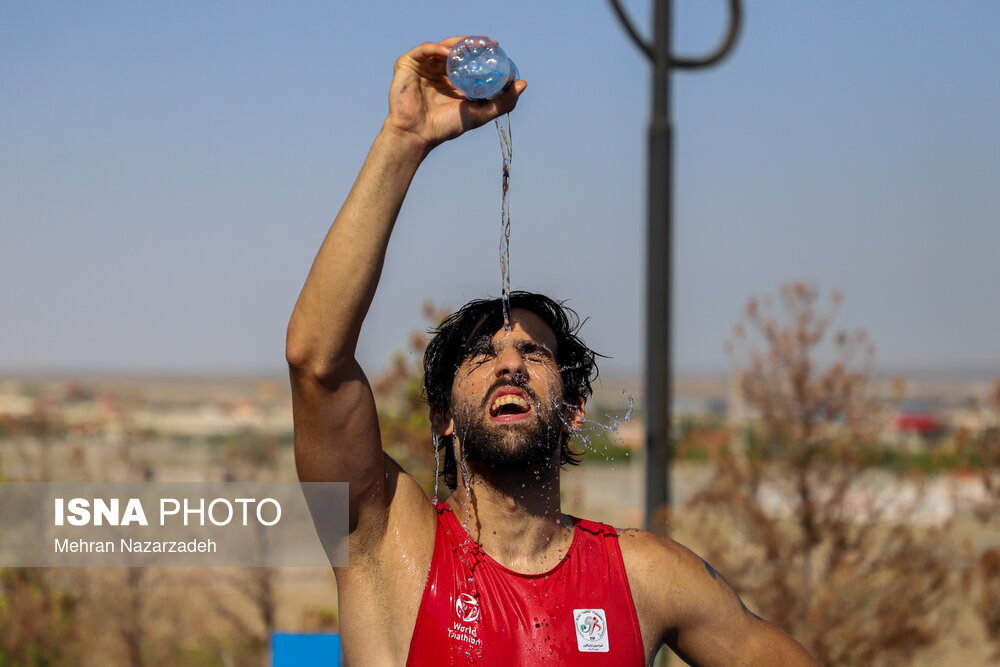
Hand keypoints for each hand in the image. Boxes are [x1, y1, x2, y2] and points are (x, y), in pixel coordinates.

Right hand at [383, 37, 525, 151]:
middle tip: (487, 43)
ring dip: (457, 43)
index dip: (481, 50)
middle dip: (472, 43)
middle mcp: (438, 70)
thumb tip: (523, 84)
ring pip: (442, 46)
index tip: (496, 47)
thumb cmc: (445, 127)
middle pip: (456, 49)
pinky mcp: (407, 64)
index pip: (468, 58)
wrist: (418, 135)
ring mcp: (423, 66)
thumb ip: (502, 102)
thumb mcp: (480, 113)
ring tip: (470, 46)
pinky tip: (449, 52)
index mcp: (452, 79)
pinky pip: (424, 50)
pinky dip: (437, 48)